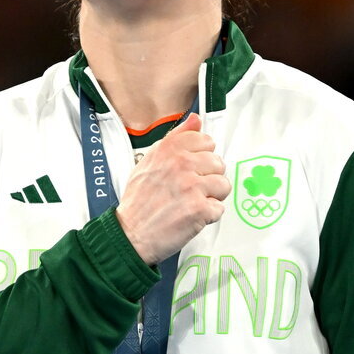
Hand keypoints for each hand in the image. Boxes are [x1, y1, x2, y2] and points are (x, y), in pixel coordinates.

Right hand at [116, 113, 230, 264]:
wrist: (130, 233)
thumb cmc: (139, 201)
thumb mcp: (150, 160)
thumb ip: (176, 138)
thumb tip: (195, 120)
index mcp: (169, 149)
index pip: (206, 141)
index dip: (201, 158)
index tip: (192, 168)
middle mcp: (181, 164)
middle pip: (218, 163)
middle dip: (209, 178)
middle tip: (191, 190)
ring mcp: (192, 186)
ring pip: (223, 185)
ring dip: (211, 197)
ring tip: (192, 203)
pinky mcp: (199, 209)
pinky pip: (219, 208)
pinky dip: (208, 216)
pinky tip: (191, 216)